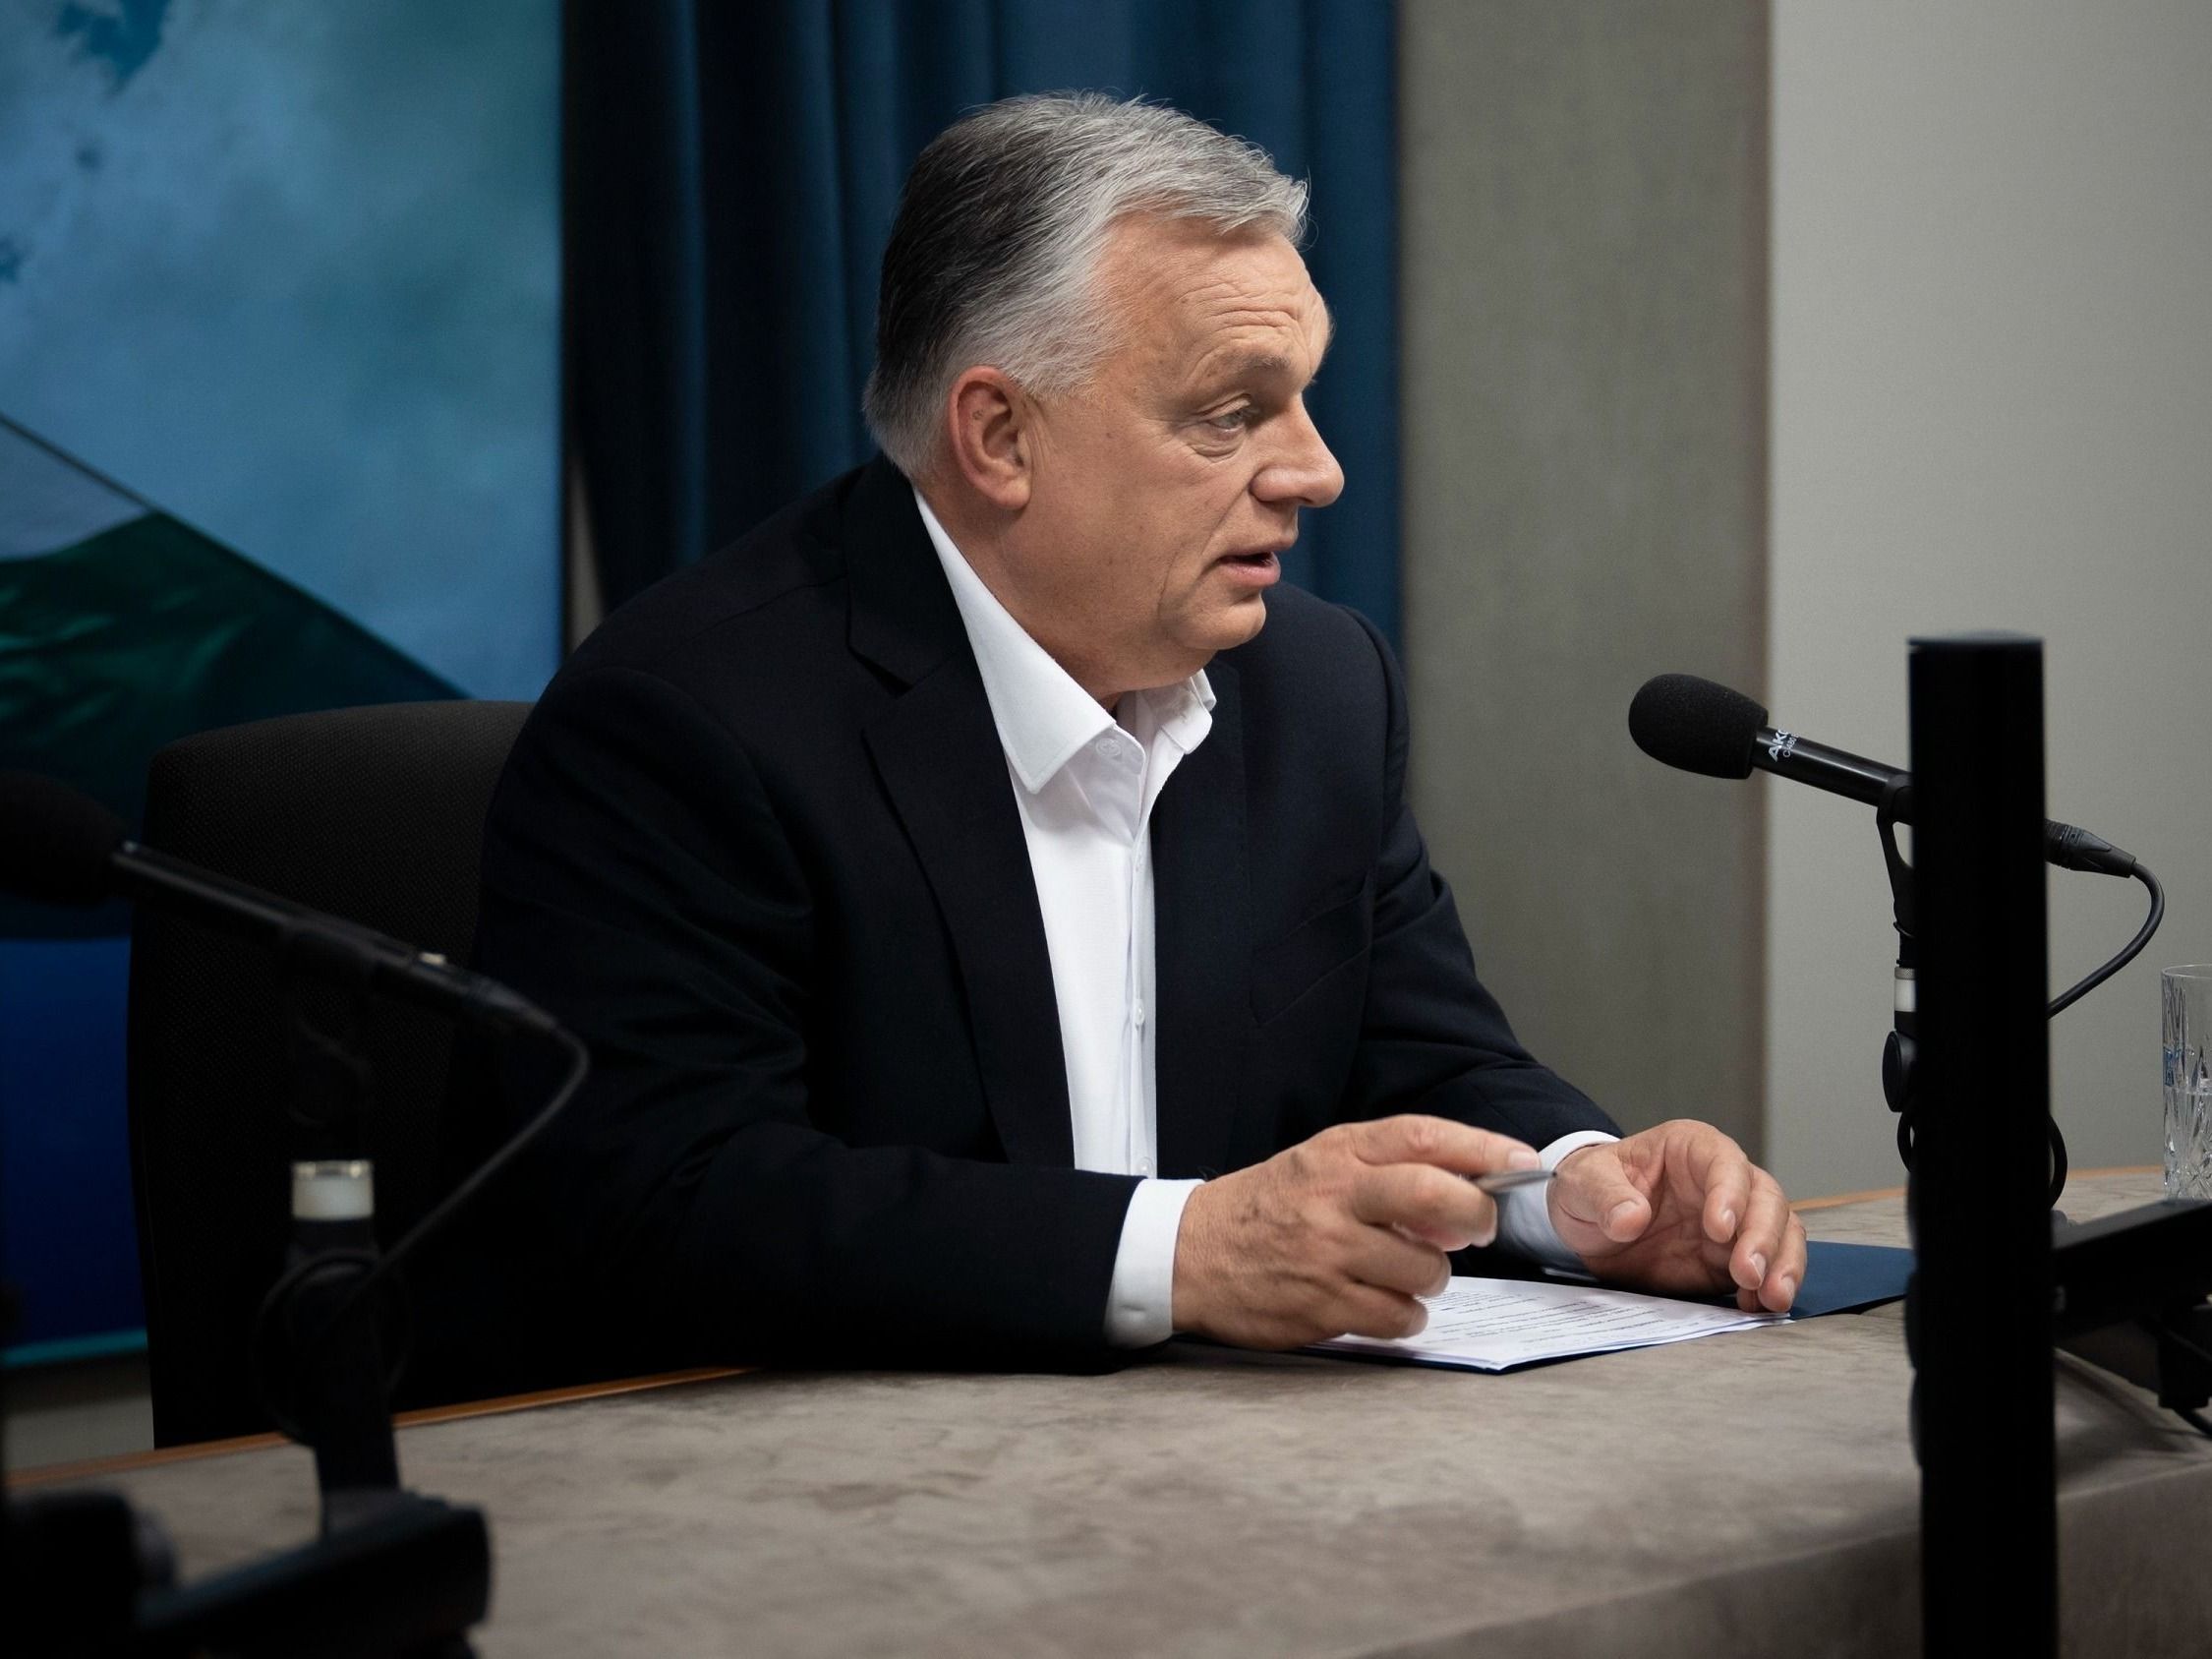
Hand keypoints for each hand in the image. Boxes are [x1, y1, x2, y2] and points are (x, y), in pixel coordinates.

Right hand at [1172, 1115, 1540, 1347]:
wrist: (1190, 1254)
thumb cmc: (1269, 1207)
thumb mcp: (1321, 1164)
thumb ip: (1388, 1170)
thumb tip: (1468, 1194)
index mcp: (1337, 1153)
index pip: (1422, 1137)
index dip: (1482, 1148)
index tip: (1523, 1163)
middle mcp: (1334, 1197)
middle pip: (1434, 1197)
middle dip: (1475, 1216)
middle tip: (1477, 1230)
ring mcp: (1327, 1253)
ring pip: (1424, 1270)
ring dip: (1432, 1279)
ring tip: (1407, 1273)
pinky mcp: (1321, 1305)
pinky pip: (1397, 1317)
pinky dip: (1406, 1316)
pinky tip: (1386, 1305)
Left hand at [1546, 1121, 1805, 1312]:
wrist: (1589, 1225)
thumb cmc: (1591, 1187)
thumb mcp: (1582, 1183)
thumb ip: (1605, 1196)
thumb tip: (1630, 1218)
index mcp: (1690, 1149)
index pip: (1725, 1162)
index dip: (1729, 1193)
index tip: (1720, 1228)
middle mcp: (1723, 1181)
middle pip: (1766, 1199)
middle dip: (1764, 1237)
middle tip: (1749, 1272)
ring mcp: (1735, 1222)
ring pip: (1780, 1233)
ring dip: (1781, 1265)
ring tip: (1772, 1297)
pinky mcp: (1731, 1259)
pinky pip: (1767, 1270)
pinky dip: (1769, 1288)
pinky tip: (1759, 1307)